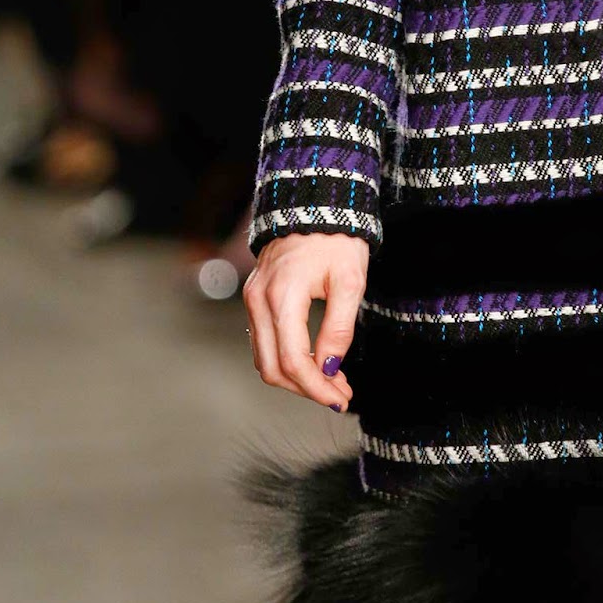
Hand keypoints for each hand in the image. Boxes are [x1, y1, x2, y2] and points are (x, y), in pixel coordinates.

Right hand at [243, 233, 368, 409]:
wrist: (313, 202)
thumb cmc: (336, 238)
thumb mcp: (350, 282)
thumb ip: (340, 328)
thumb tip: (331, 369)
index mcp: (282, 296)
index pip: (294, 361)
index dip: (317, 388)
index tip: (341, 399)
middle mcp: (258, 301)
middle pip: (273, 368)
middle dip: (306, 389)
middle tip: (339, 395)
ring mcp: (252, 299)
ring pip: (265, 359)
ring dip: (297, 377)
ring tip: (333, 381)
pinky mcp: (255, 298)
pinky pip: (264, 341)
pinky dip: (287, 359)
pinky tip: (315, 361)